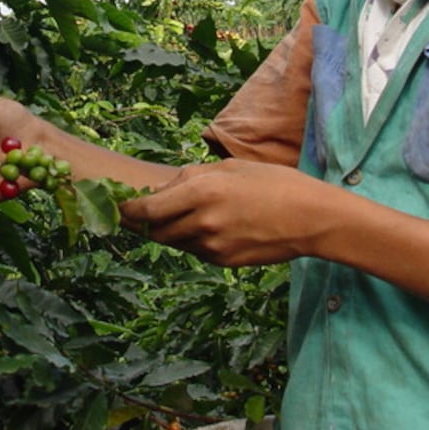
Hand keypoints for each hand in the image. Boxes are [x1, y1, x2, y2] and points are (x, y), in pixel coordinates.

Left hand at [119, 159, 323, 266]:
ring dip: (167, 230)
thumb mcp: (230, 168)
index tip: (117, 207)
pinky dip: (190, 239)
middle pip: (155, 229)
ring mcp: (213, 246)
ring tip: (171, 216)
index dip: (127, 211)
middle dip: (142, 223)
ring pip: (174, 241)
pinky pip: (195, 251)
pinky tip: (202, 227)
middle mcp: (202, 221)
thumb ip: (191, 178)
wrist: (311, 219)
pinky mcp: (224, 262)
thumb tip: (162, 189)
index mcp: (202, 191)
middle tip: (132, 214)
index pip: (148, 209)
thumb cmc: (274, 184)